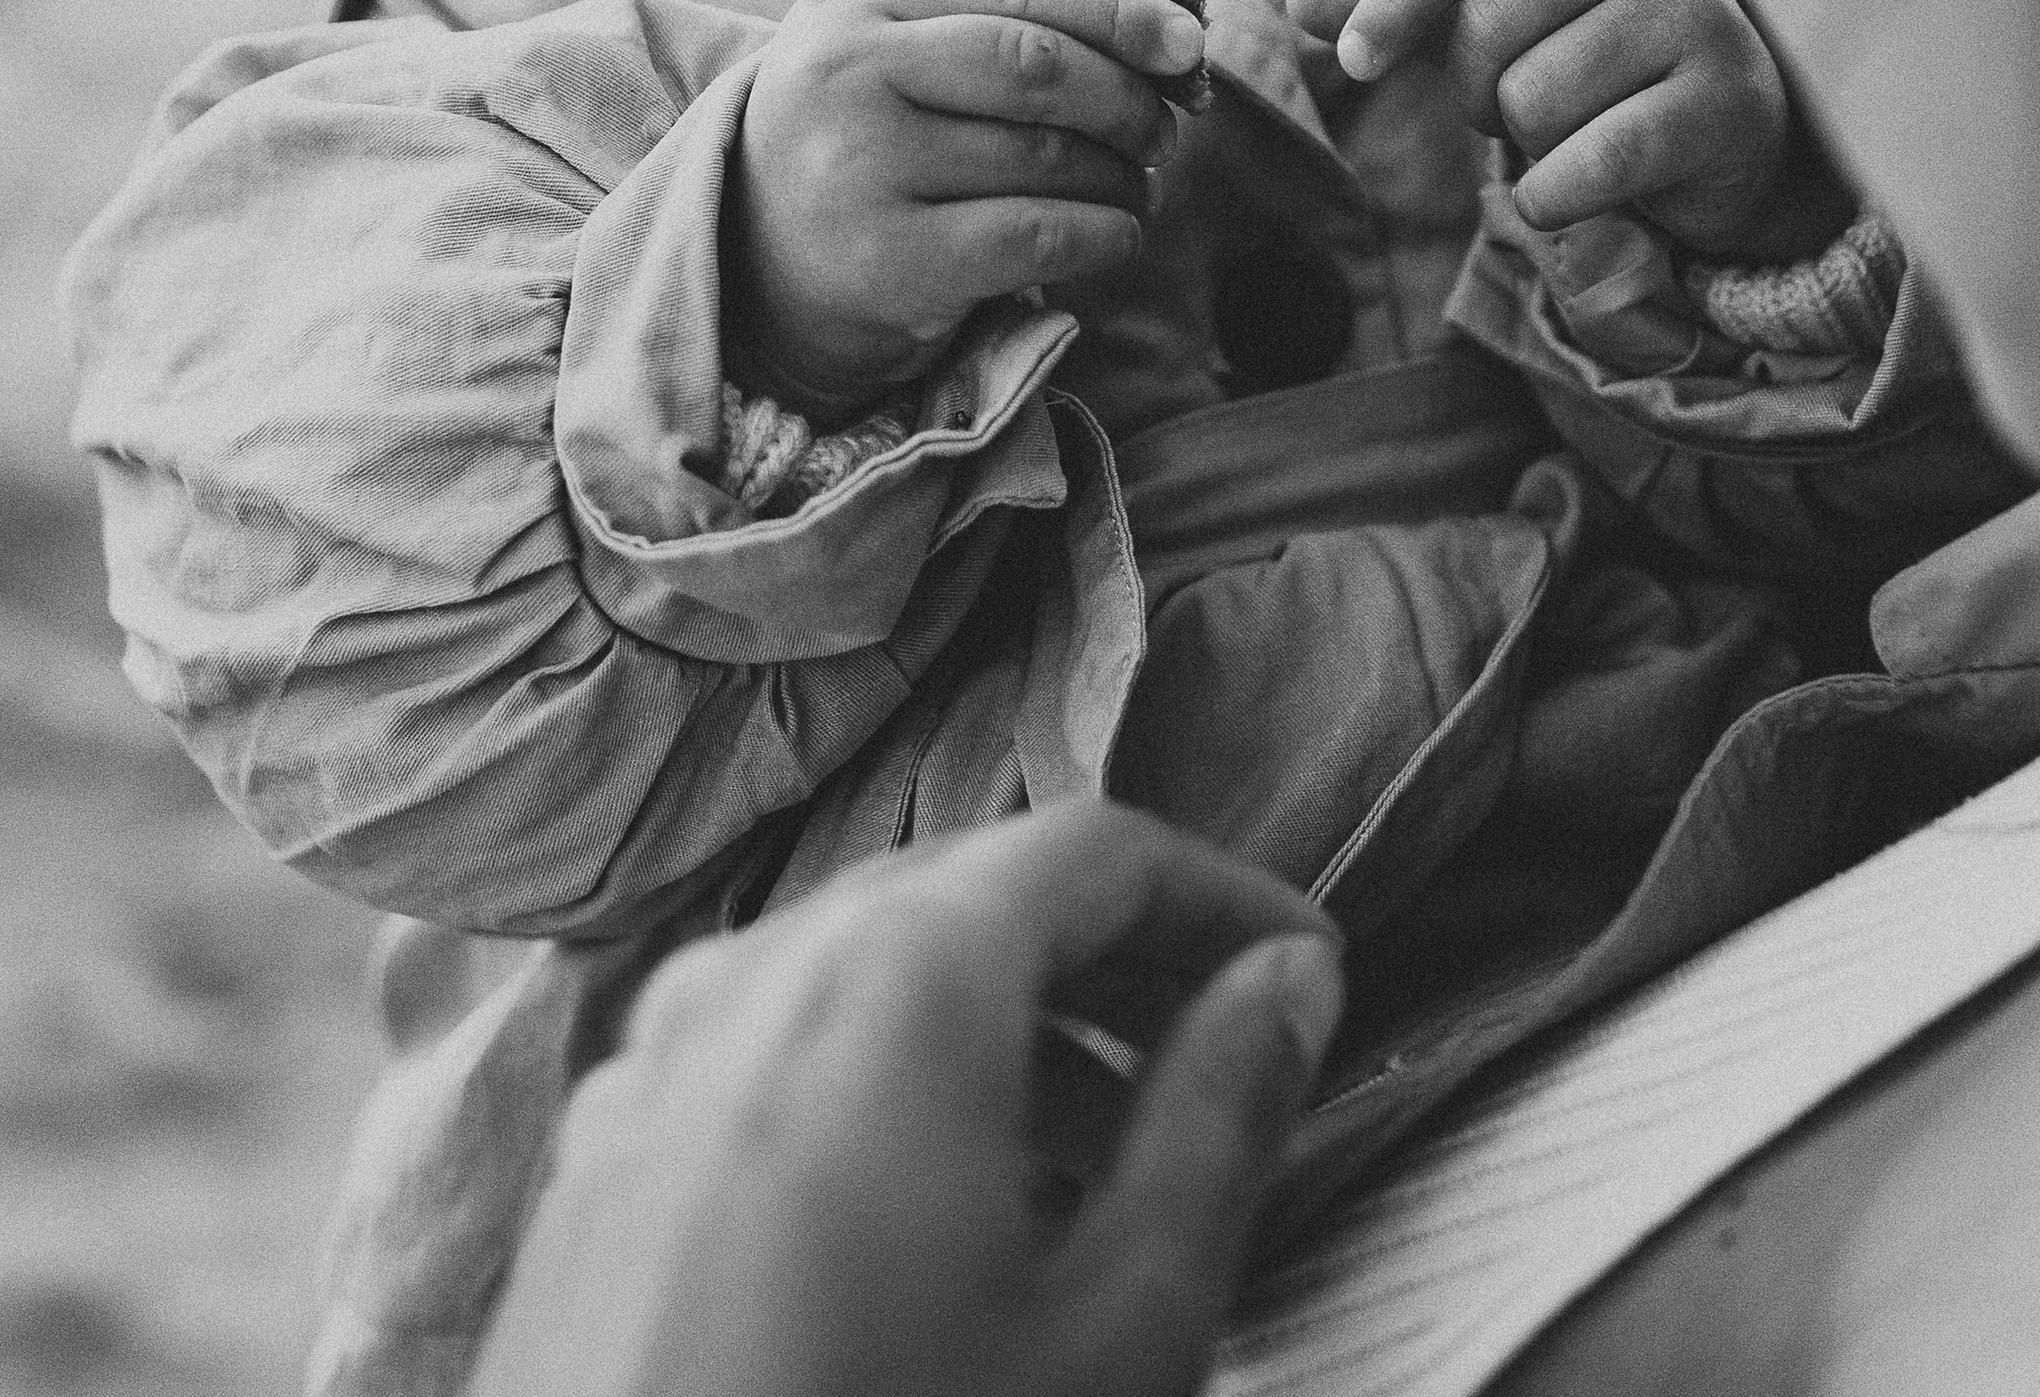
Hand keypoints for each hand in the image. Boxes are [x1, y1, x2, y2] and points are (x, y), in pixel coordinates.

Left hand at [474, 800, 1344, 1396]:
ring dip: (1000, 1034)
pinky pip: (765, 1066)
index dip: (1225, 898)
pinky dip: (880, 1093)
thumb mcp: (1119, 1324)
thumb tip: (1285, 982)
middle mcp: (750, 975)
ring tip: (1101, 1169)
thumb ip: (1218, 1120)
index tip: (1313, 972)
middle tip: (1228, 1054)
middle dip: (1114, 962)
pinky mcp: (593, 1172)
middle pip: (971, 894)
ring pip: (861, 979)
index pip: (1095, 850)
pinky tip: (936, 1234)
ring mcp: (647, 1070)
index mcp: (894, 974)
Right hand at [728, 0, 1206, 404]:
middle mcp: (846, 79)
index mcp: (852, 11)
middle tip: (1164, 130)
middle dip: (1125, 99)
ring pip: (1042, 156)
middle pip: (1032, 69)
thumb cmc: (859, 148)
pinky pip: (1034, 235)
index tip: (1187, 46)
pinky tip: (1116, 233)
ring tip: (1138, 186)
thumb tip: (1169, 38)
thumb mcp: (894, 63)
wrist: (748, 268)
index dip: (1113, 18)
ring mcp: (859, 170)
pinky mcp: (885, 261)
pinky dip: (1102, 232)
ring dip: (1122, 175)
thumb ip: (999, 33)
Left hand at [1287, 0, 1789, 253]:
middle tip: (1530, 101)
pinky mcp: (1724, 98)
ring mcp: (1695, 11)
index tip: (1357, 60)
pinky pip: (1592, 161)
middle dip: (1479, 90)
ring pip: (1532, 100)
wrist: (1728, 117)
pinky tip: (1575, 191)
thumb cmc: (1590, 51)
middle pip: (1486, 26)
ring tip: (1577, 130)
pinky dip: (1556, 197)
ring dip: (1530, 145)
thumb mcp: (1492, 10)